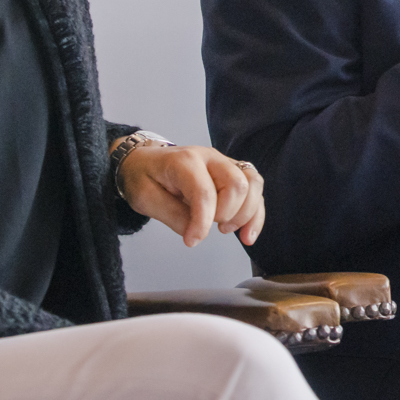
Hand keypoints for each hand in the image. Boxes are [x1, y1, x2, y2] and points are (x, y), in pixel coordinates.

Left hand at [117, 143, 265, 247]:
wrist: (144, 160)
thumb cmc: (143, 177)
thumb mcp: (145, 198)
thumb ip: (172, 215)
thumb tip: (198, 233)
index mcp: (185, 161)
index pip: (204, 192)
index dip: (202, 222)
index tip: (191, 241)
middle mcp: (210, 157)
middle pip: (237, 184)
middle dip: (228, 214)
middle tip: (210, 228)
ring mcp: (225, 162)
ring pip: (253, 182)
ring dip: (247, 212)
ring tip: (227, 230)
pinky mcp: (233, 171)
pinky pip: (255, 188)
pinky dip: (256, 213)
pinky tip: (248, 234)